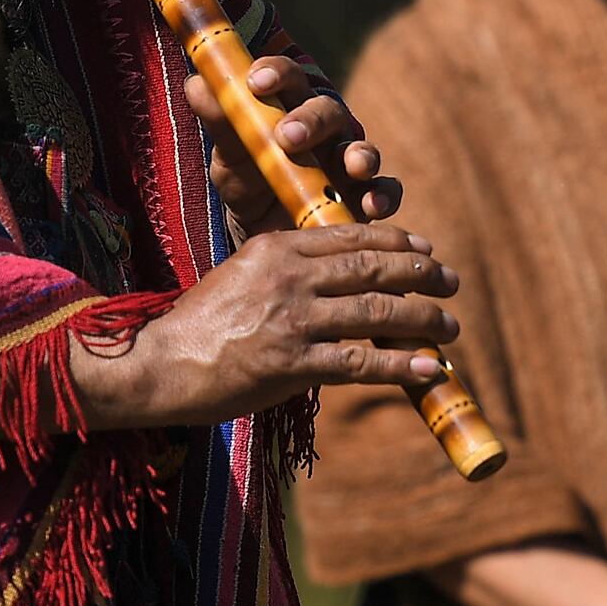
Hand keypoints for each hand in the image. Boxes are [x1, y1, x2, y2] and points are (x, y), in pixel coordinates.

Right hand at [68, 224, 456, 429]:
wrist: (156, 364)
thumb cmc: (199, 325)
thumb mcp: (242, 275)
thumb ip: (287, 270)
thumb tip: (337, 277)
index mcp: (276, 247)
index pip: (352, 236)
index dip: (398, 241)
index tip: (426, 247)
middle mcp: (289, 277)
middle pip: (374, 267)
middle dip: (422, 273)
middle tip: (451, 281)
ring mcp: (293, 320)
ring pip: (378, 311)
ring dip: (424, 319)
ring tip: (450, 327)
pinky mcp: (292, 364)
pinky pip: (362, 362)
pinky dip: (402, 365)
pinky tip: (431, 369)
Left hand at [186, 55, 404, 230]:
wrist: (264, 232)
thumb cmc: (249, 180)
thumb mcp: (229, 154)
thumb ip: (221, 120)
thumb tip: (197, 82)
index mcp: (291, 105)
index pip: (290, 77)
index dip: (277, 73)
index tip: (256, 81)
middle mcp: (326, 128)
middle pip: (329, 111)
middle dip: (312, 121)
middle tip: (288, 136)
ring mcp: (349, 161)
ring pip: (362, 149)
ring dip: (360, 155)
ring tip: (351, 165)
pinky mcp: (365, 196)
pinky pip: (385, 191)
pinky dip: (383, 196)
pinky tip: (373, 207)